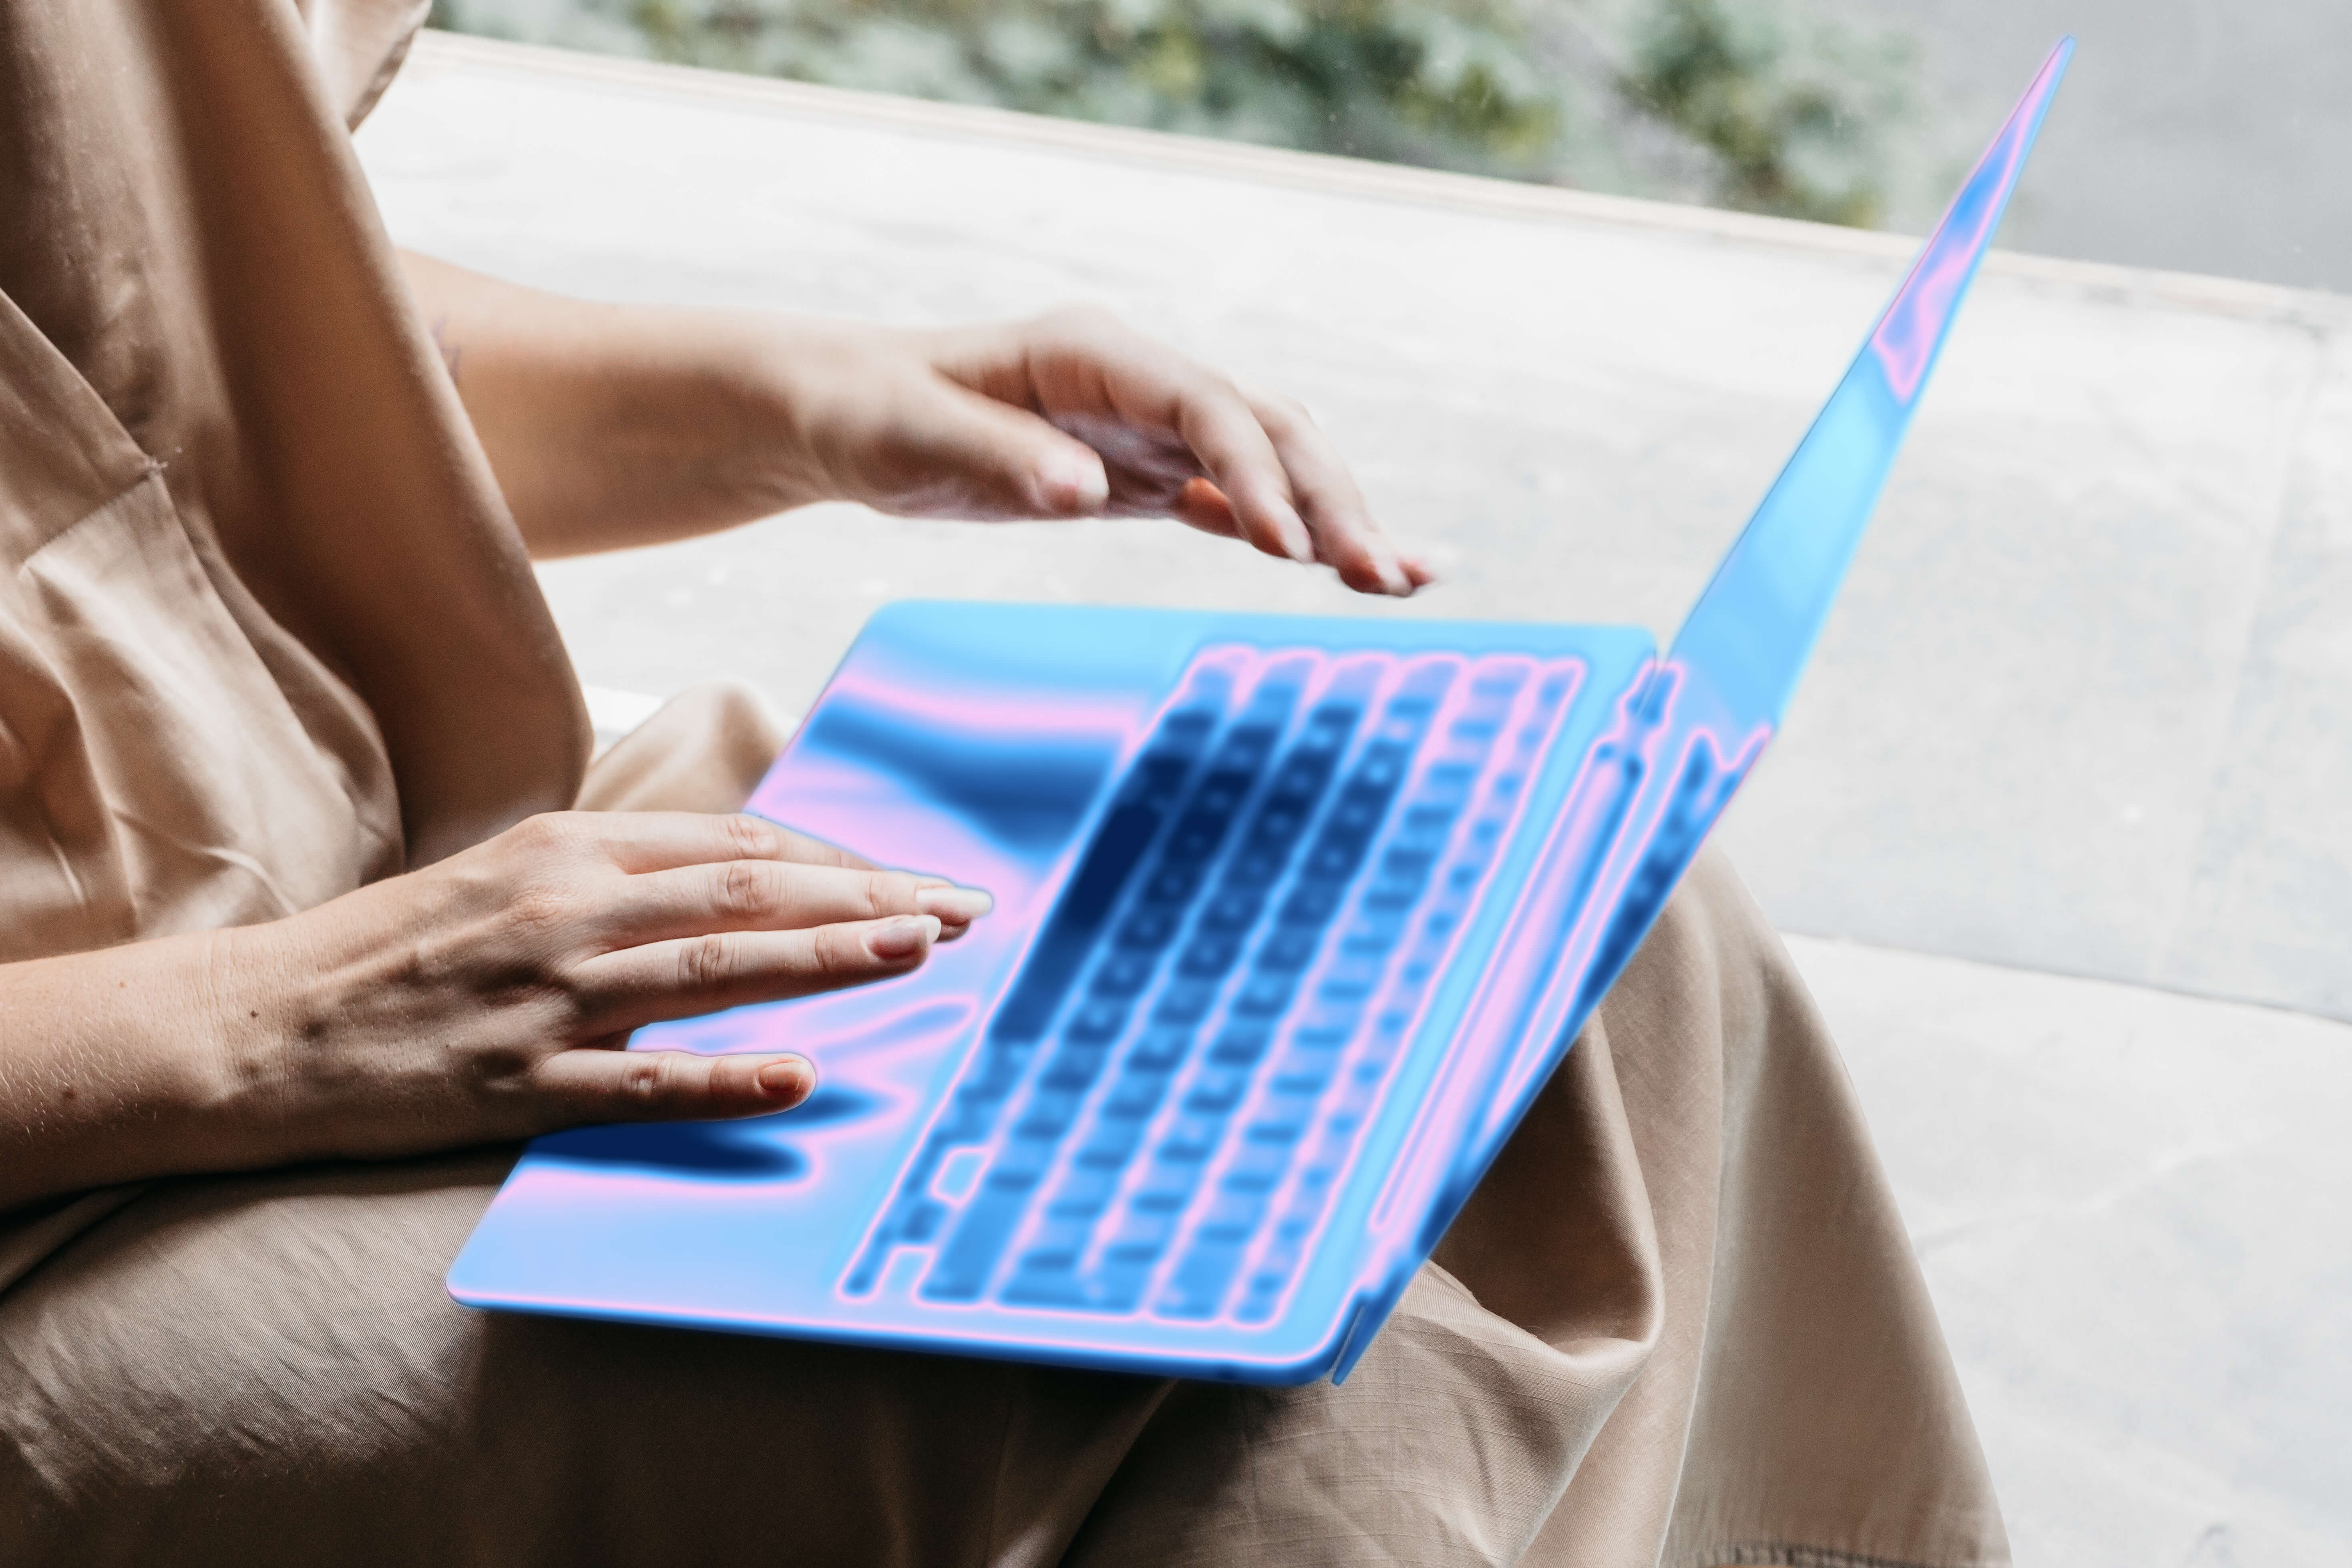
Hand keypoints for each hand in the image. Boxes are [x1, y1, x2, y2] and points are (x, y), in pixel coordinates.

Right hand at [221, 811, 990, 1162]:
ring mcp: (546, 996)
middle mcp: (569, 907)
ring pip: (713, 968)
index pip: (735, 844)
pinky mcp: (516, 1082)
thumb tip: (737, 879)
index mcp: (570, 850)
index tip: (920, 880)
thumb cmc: (395, 951)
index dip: (838, 861)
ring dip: (824, 959)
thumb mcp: (513, 877)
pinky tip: (800, 1075)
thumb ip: (620, 875)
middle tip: (966, 911)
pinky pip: (638, 1080)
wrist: (255, 1026)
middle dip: (865, 898)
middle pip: (746, 890)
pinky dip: (724, 1077)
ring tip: (919, 954)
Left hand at [772, 307, 1436, 596]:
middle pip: (1265, 429)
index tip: (1285, 545)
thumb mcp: (911, 438)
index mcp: (1093, 355)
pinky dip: (1296, 535)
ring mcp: (1152, 428)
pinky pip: (1238, 503)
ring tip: (1408, 578)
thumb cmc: (869, 414)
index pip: (1204, 406)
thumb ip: (1000, 459)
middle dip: (1330, 498)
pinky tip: (1353, 574)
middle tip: (1385, 577)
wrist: (844, 414)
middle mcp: (1140, 382)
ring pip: (1271, 463)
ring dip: (1336, 516)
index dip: (1254, 471)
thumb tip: (1088, 492)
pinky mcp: (1148, 476)